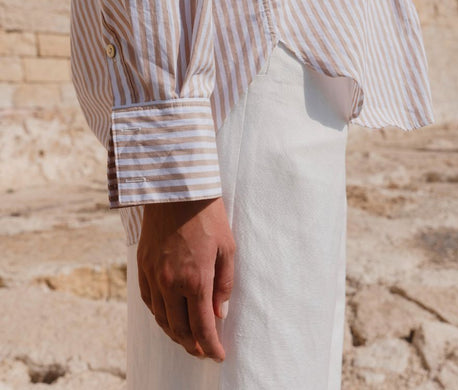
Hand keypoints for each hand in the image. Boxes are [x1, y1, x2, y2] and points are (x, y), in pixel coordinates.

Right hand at [136, 196, 235, 361]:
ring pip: (161, 318)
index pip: (202, 326)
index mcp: (195, 279)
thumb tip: (219, 313)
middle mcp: (170, 282)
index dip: (211, 346)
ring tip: (187, 338)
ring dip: (174, 333)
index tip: (218, 355)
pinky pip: (148, 300)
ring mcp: (153, 274)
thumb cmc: (208, 215)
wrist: (177, 188)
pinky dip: (159, 314)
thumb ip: (224, 284)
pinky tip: (168, 316)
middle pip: (179, 328)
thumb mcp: (227, 248)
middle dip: (193, 345)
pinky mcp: (142, 264)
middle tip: (204, 351)